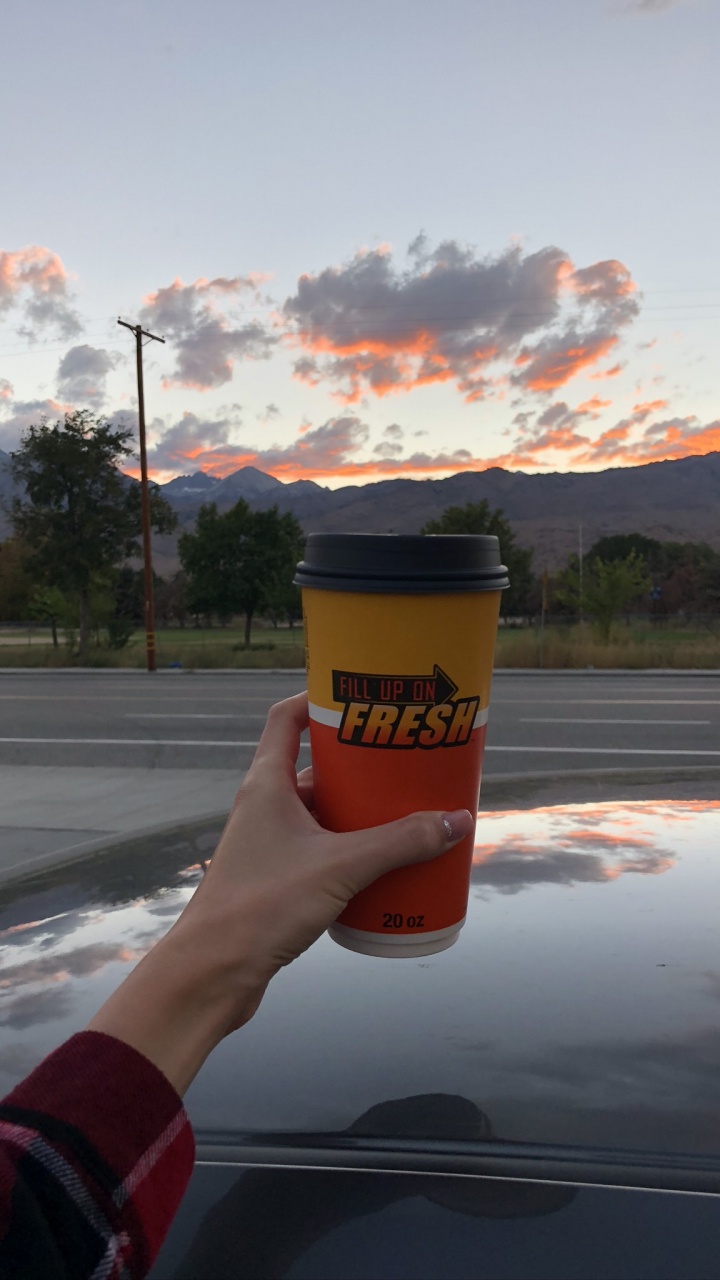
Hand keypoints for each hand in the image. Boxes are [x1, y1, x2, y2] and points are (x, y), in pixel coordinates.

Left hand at [88, 692, 473, 1093]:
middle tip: (406, 761)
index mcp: (267, 784)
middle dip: (361, 765)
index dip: (320, 699)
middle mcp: (265, 806)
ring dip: (359, 811)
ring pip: (322, 812)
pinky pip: (321, 848)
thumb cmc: (261, 906)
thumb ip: (399, 843)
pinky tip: (385, 862)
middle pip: (315, 767)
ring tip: (407, 810)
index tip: (363, 696)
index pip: (287, 718)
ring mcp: (269, 843)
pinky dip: (351, 848)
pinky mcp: (277, 878)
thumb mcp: (341, 867)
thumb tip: (455, 821)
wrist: (213, 974)